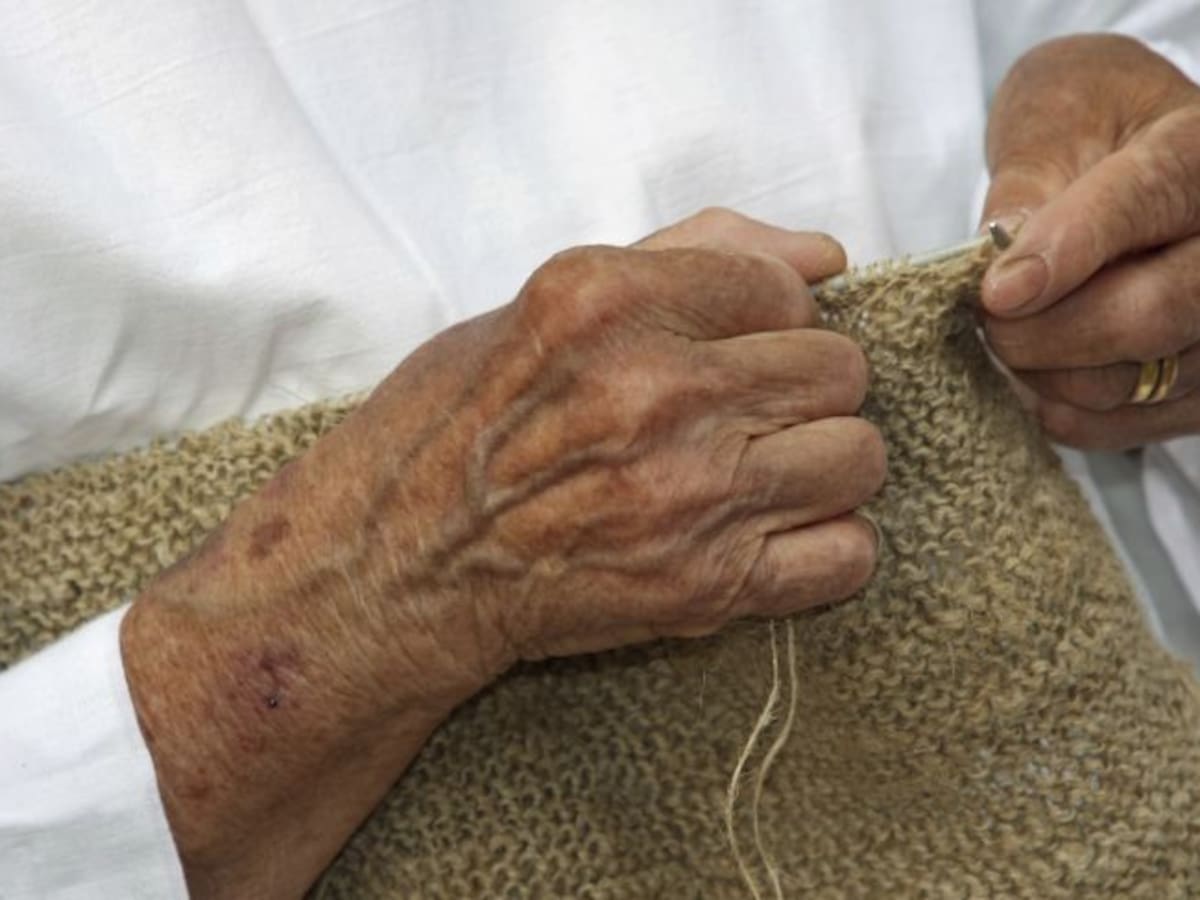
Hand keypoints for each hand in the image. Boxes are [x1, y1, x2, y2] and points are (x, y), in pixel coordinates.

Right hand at [120, 208, 883, 896]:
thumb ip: (685, 257)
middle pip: (838, 368)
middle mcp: (654, 390)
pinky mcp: (703, 587)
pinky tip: (769, 535)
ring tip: (760, 473)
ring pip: (859, 456)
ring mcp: (685, 495)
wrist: (393, 571)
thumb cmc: (452, 429)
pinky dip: (824, 548)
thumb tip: (820, 257)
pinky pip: (848, 555)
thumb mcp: (537, 307)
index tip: (728, 348)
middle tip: (746, 412)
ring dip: (820, 463)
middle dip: (802, 385)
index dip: (765, 318)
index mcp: (605, 300)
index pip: (786, 285)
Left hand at [980, 34, 1199, 448]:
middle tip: (990, 324)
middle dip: (1051, 334)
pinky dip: (1074, 414)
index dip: (1069, 252)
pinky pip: (1140, 424)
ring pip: (1142, 379)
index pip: (1148, 200)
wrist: (1127, 146)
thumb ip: (1028, 185)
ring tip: (1013, 340)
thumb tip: (1005, 258)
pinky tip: (1041, 382)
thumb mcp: (1051, 121)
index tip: (998, 293)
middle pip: (1158, 312)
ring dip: (1052, 376)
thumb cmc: (1085, 124)